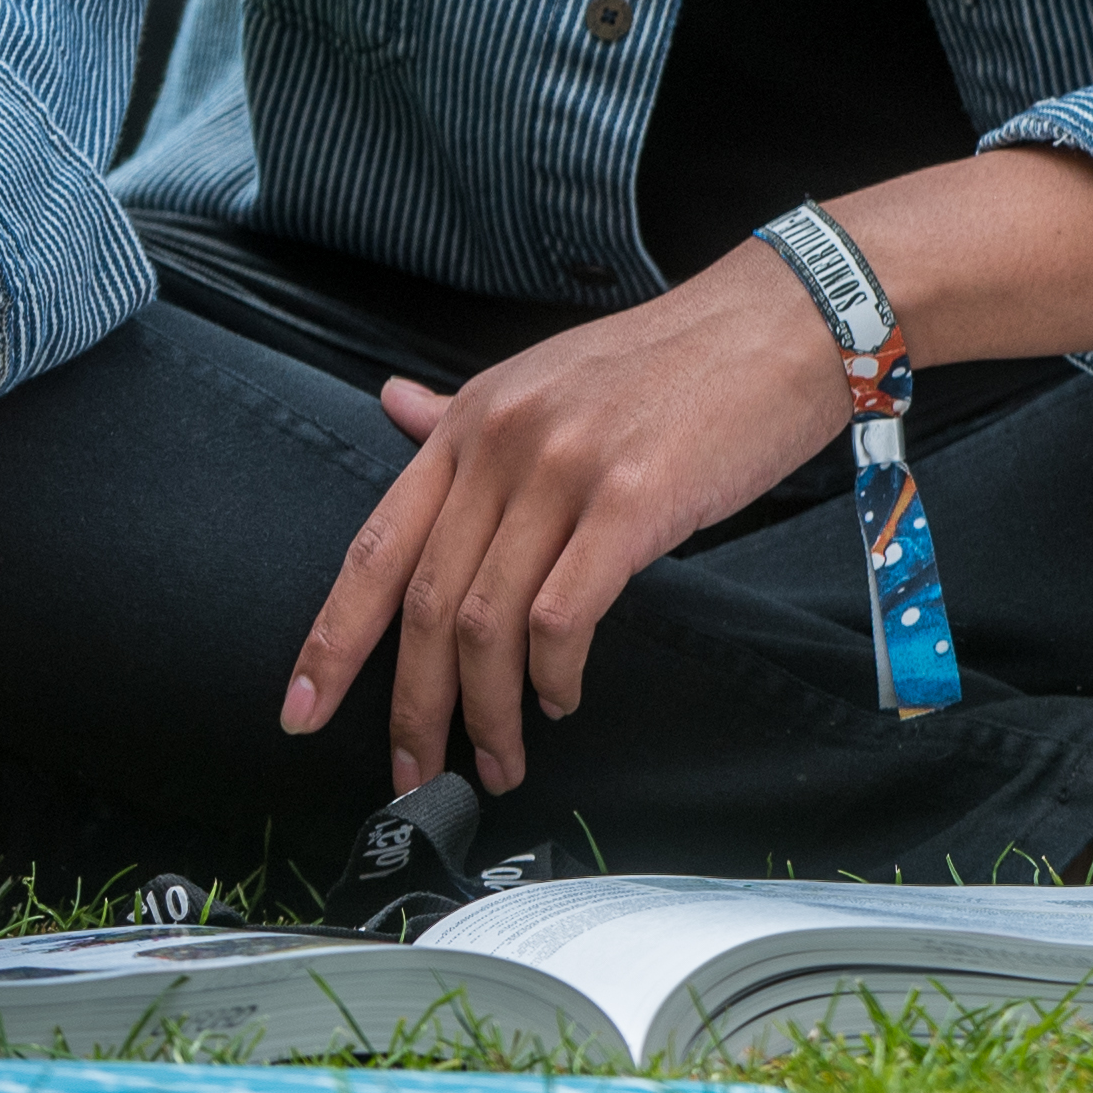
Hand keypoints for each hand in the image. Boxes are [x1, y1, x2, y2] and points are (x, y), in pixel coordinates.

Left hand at [280, 240, 850, 799]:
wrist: (791, 318)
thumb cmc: (684, 356)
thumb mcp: (552, 374)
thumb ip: (467, 411)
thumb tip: (395, 407)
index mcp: (473, 419)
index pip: (375, 548)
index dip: (331, 641)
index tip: (301, 711)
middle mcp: (503, 443)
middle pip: (429, 605)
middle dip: (413, 708)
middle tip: (414, 774)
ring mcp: (565, 471)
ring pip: (489, 625)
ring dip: (486, 712)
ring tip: (499, 758)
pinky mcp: (634, 502)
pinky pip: (562, 617)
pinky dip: (553, 676)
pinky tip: (563, 696)